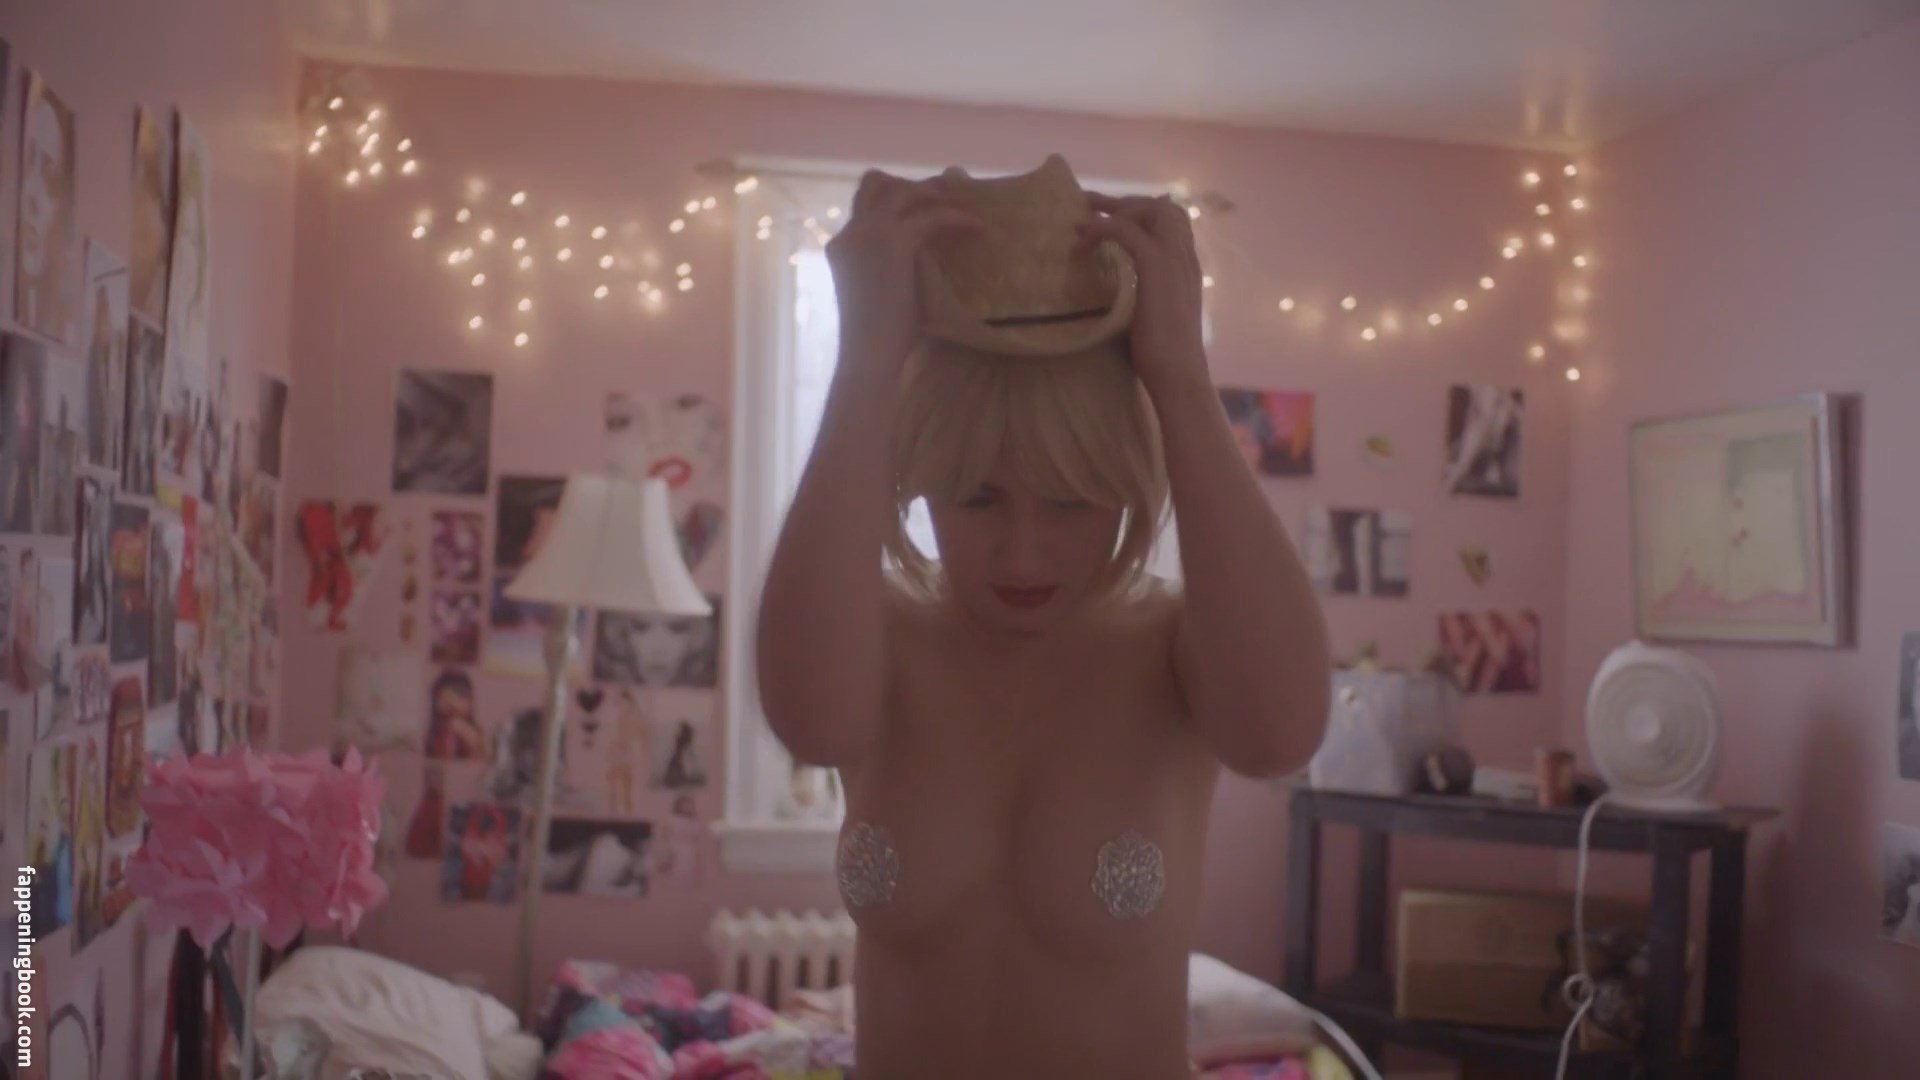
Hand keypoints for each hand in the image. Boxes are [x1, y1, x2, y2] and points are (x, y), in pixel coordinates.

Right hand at [827, 170, 980, 374]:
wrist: (869, 352)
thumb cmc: (877, 338)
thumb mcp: (880, 292)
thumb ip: (890, 269)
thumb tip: (920, 263)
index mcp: (842, 246)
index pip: (864, 205)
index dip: (892, 199)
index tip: (920, 205)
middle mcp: (851, 232)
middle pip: (876, 183)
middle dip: (911, 186)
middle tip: (944, 194)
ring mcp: (871, 232)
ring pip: (905, 193)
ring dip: (936, 194)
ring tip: (963, 203)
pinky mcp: (895, 240)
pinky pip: (931, 216)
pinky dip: (956, 218)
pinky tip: (975, 227)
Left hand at [1076, 193, 1208, 394]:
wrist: (1179, 375)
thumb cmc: (1163, 359)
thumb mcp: (1151, 318)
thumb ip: (1141, 297)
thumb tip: (1112, 295)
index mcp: (1186, 269)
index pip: (1172, 224)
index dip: (1140, 215)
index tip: (1108, 219)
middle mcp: (1185, 258)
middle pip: (1164, 208)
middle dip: (1126, 204)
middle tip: (1089, 206)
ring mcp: (1174, 260)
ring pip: (1153, 210)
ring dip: (1117, 211)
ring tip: (1085, 221)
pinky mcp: (1156, 267)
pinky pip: (1129, 230)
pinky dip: (1104, 228)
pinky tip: (1084, 239)